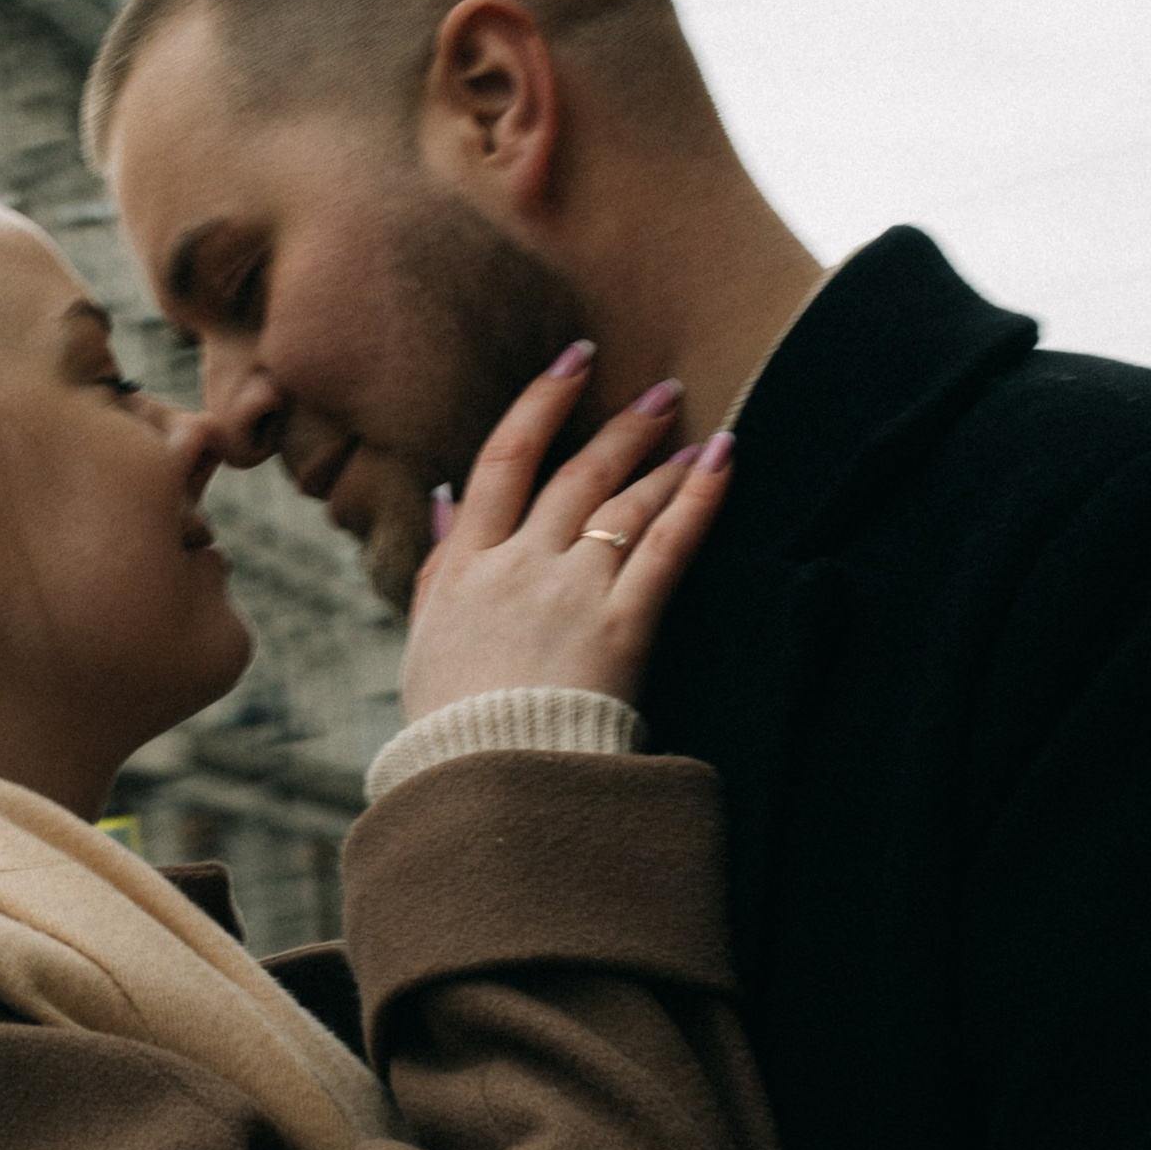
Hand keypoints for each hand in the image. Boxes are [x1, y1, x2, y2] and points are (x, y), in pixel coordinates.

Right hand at [401, 350, 732, 724]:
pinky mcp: (622, 627)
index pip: (502, 459)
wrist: (486, 787)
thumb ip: (441, 562)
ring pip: (623, 503)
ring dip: (665, 461)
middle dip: (621, 425)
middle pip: (575, 471)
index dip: (541, 401)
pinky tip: (723, 463)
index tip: (572, 362)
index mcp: (466, 566)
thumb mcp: (427, 638)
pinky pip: (666, 548)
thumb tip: (444, 498)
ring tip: (699, 434)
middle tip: (661, 391)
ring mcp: (572, 592)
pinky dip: (697, 501)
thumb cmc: (452, 726)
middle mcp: (519, 565)